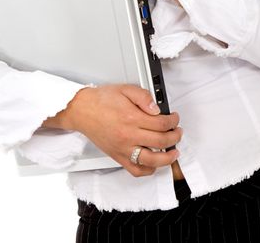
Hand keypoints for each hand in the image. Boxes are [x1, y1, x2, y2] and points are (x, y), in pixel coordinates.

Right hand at [59, 84, 181, 176]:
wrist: (81, 110)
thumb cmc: (101, 100)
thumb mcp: (125, 89)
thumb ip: (143, 96)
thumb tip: (157, 108)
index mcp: (132, 118)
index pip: (162, 124)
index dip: (173, 121)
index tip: (174, 118)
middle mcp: (128, 136)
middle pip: (161, 142)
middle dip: (175, 137)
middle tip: (177, 132)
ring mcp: (123, 149)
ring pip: (151, 161)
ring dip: (167, 158)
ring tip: (173, 152)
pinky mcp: (117, 157)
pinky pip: (136, 170)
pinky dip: (148, 170)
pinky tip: (154, 163)